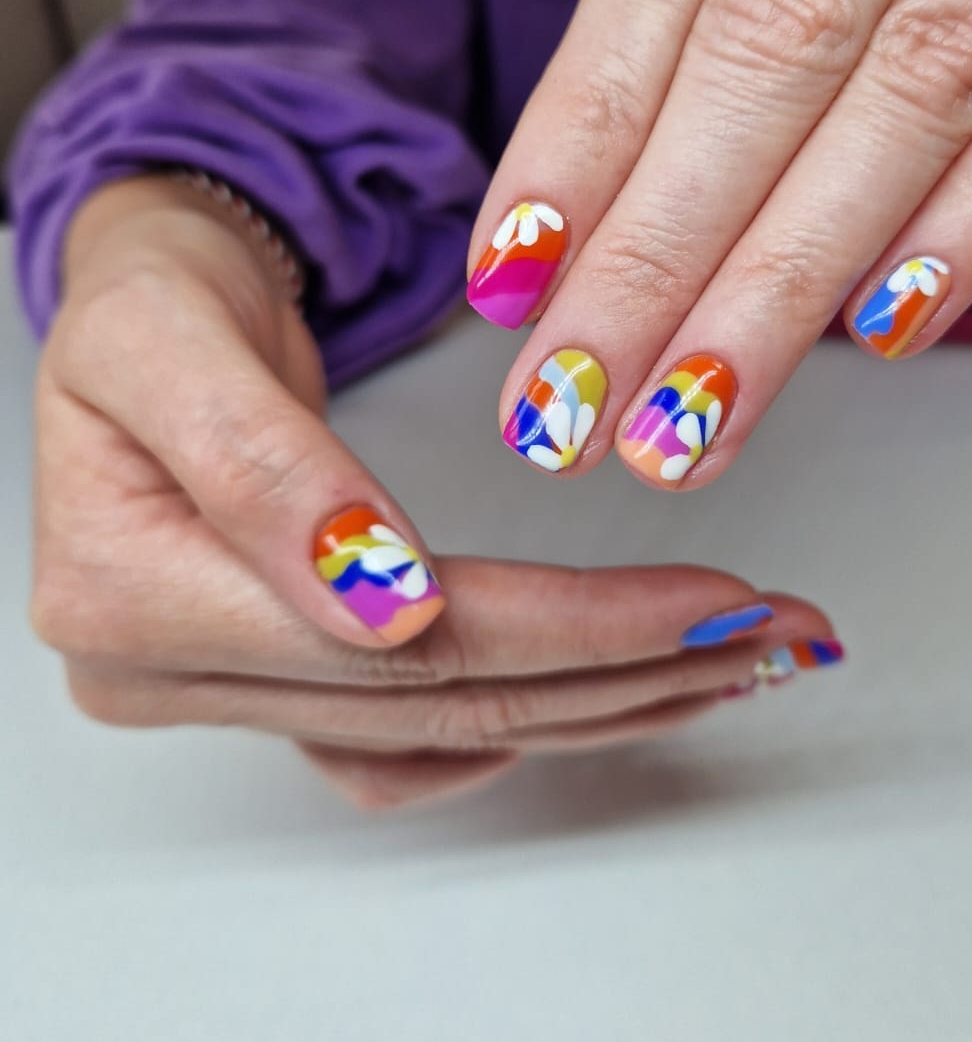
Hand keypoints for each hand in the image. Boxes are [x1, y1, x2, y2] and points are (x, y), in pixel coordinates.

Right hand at [31, 179, 836, 809]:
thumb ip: (257, 463)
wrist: (144, 313)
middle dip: (627, 668)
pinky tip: (619, 692)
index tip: (711, 601)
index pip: (401, 641)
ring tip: (736, 661)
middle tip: (769, 631)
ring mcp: (229, 691)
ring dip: (606, 701)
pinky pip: (419, 743)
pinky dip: (532, 718)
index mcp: (132, 599)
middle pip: (444, 699)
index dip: (574, 627)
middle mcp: (171, 676)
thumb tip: (375, 598)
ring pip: (451, 733)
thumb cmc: (150, 298)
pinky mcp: (281, 682)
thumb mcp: (168, 332)